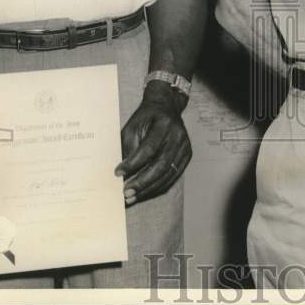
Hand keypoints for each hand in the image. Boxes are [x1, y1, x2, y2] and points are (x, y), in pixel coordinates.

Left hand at [116, 82, 190, 205]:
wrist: (166, 107)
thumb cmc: (146, 117)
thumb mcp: (132, 126)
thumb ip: (127, 147)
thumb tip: (121, 172)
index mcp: (164, 124)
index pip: (148, 149)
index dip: (133, 163)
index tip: (118, 173)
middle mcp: (178, 135)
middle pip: (161, 164)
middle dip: (142, 182)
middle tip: (126, 192)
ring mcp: (185, 146)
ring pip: (168, 174)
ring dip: (149, 188)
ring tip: (132, 197)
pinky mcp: (186, 155)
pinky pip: (173, 176)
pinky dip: (158, 186)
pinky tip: (144, 192)